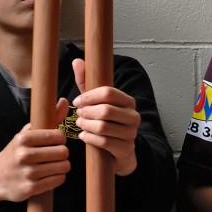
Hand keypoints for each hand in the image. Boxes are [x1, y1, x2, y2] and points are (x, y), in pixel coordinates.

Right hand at [0, 99, 70, 202]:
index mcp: (23, 139)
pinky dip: (58, 177)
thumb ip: (48, 118)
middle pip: (63, 152)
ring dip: (62, 166)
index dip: (60, 140)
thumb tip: (64, 101)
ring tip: (52, 165)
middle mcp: (24, 155)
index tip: (54, 142)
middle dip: (62, 154)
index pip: (59, 136)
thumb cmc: (16, 152)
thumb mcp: (27, 134)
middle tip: (55, 155)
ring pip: (63, 167)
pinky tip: (49, 175)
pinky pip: (59, 180)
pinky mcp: (31, 188)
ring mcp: (28, 173)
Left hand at [71, 58, 140, 175]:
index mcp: (128, 101)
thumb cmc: (105, 122)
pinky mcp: (126, 149)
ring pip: (103, 127)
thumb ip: (86, 82)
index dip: (89, 96)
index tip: (77, 101)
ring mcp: (132, 133)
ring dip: (86, 126)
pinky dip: (90, 139)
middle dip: (87, 113)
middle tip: (78, 115)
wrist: (118, 150)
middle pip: (105, 110)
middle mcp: (133, 116)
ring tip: (80, 125)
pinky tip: (84, 136)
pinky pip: (104, 142)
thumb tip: (77, 61)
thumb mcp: (95, 101)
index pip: (108, 93)